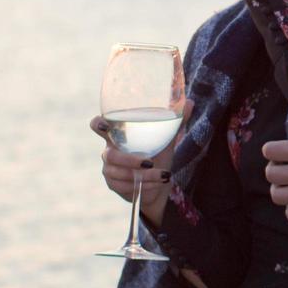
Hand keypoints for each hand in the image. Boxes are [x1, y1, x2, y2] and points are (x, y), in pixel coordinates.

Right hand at [90, 100, 192, 226]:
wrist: (159, 183)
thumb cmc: (158, 155)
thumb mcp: (167, 139)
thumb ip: (176, 122)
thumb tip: (190, 102)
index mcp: (119, 135)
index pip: (98, 125)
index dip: (98, 124)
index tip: (105, 125)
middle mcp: (110, 151)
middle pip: (109, 155)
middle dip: (129, 160)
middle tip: (149, 163)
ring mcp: (109, 168)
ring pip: (118, 173)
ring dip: (143, 176)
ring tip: (163, 175)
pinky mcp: (113, 184)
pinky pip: (124, 186)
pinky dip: (144, 185)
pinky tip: (157, 184)